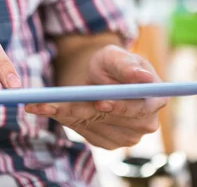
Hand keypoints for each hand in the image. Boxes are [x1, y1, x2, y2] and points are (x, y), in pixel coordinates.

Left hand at [25, 45, 166, 149]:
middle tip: (50, 103)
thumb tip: (142, 76)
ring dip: (65, 113)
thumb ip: (127, 65)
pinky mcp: (106, 141)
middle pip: (111, 120)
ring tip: (40, 102)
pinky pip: (82, 131)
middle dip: (81, 109)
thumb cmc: (110, 62)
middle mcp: (145, 123)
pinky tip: (47, 108)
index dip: (120, 107)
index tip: (100, 102)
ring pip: (92, 126)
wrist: (96, 74)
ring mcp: (127, 137)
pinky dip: (62, 118)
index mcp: (156, 99)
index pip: (140, 109)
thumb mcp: (115, 56)